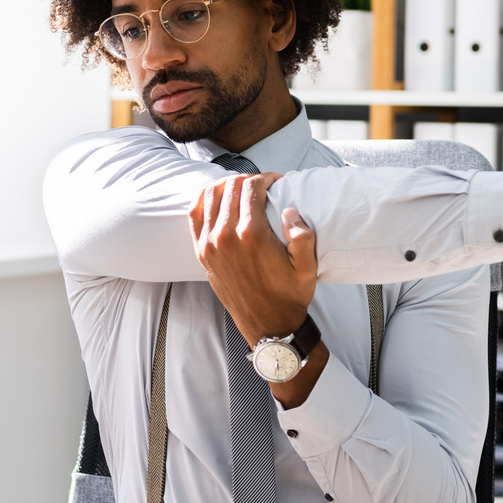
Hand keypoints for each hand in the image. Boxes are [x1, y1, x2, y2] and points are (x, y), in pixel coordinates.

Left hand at [188, 172, 319, 345]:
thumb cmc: (288, 295)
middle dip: (249, 179)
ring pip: (211, 195)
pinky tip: (218, 197)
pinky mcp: (202, 252)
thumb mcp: (307, 267)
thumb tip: (290, 211)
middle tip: (262, 185)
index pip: (252, 187)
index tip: (276, 182)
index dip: (267, 178)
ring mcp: (210, 244)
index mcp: (252, 234)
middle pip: (231, 186)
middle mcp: (226, 236)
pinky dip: (205, 199)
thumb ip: (303, 234)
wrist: (268, 324)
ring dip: (228, 185)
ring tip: (243, 189)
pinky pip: (195, 214)